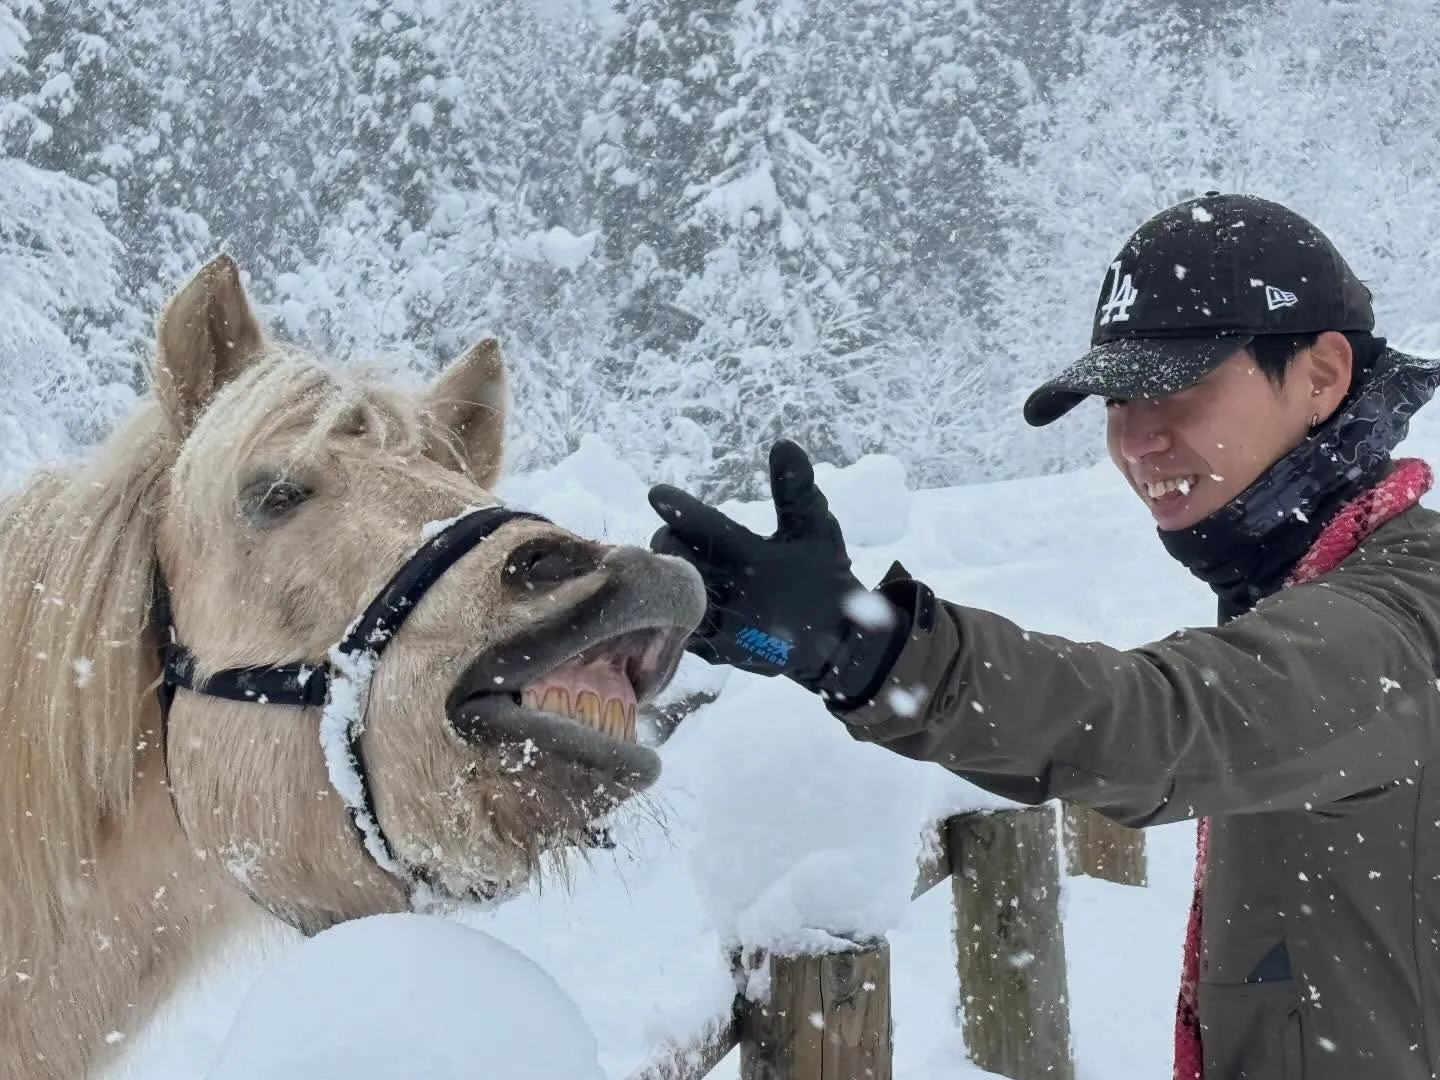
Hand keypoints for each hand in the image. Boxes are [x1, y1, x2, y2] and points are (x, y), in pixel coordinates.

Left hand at [648, 440, 902, 701]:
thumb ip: (796, 489)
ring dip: (669, 570)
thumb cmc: (823, 576)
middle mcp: (732, 594)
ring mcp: (720, 626)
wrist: (834, 645)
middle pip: (676, 556)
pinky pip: (676, 622)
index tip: (658, 494)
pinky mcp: (714, 650)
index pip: (707, 528)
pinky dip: (674, 602)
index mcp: (754, 560)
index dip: (679, 508)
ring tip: (679, 559)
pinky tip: (681, 590)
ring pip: (671, 589)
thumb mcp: (816, 530)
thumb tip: (782, 444)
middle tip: (677, 532)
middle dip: (671, 538)